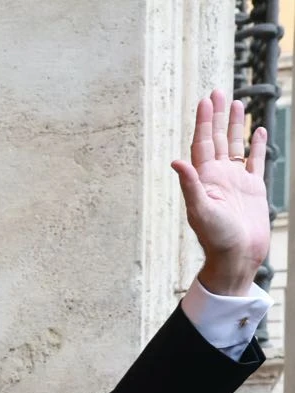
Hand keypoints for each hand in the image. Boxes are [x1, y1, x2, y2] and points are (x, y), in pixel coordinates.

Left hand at [172, 89, 269, 295]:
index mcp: (204, 180)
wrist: (237, 258)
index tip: (205, 100)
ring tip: (236, 103)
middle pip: (217, 139)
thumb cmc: (217, 239)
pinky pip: (255, 162)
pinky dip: (257, 146)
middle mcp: (218, 177)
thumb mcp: (201, 210)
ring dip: (235, 125)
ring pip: (236, 146)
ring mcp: (236, 182)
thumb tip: (176, 161)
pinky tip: (258, 131)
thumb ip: (190, 185)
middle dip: (217, 116)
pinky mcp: (253, 189)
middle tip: (217, 92)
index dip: (203, 122)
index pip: (202, 144)